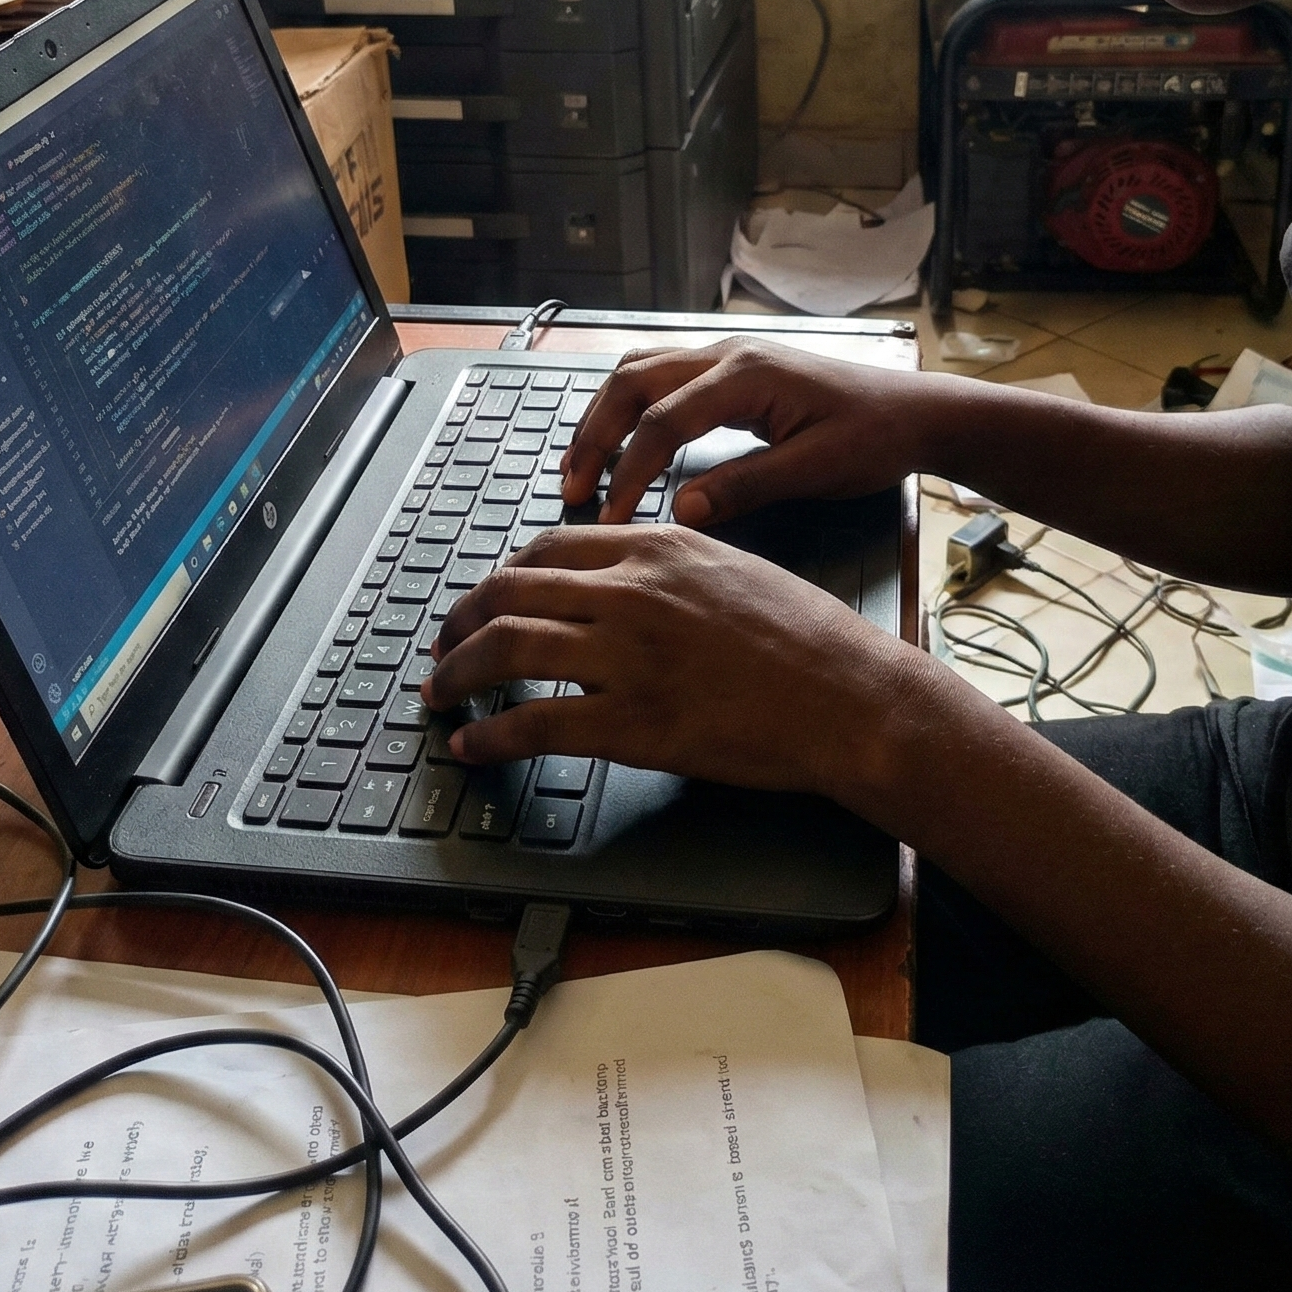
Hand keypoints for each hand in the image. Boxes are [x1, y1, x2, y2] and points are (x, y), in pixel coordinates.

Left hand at [421, 522, 916, 798]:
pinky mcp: (633, 722)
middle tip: (445, 646)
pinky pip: (533, 724)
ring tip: (441, 693)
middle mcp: (633, 591)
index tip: (487, 599)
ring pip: (507, 648)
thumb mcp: (734, 567)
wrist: (850, 696)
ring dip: (459, 673)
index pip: (548, 547)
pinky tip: (473, 745)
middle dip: (463, 621)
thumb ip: (670, 564)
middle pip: (511, 590)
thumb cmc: (808, 638)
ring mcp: (629, 656)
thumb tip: (623, 576)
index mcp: (658, 546)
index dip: (502, 577)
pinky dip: (489, 736)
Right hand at [560, 339, 936, 524]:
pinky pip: (661, 377)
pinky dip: (629, 409)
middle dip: (594, 436)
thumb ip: (745, 487)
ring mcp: (727, 356)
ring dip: (604, 417)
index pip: (663, 422)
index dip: (629, 472)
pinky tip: (619, 441)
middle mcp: (727, 354)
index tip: (609, 518)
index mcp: (746, 374)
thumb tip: (679, 512)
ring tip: (579, 467)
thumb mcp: (815, 470)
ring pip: (639, 372)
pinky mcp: (731, 370)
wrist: (915, 411)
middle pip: (632, 382)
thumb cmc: (874, 438)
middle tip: (571, 490)